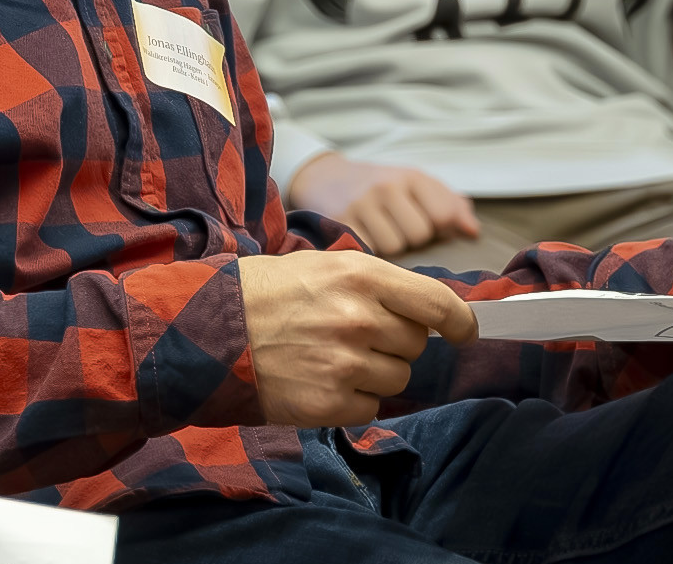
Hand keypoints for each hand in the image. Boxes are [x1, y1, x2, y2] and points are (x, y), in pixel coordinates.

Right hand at [235, 248, 478, 426]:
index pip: (436, 302)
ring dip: (374, 372)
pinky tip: (320, 380)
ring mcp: (344, 364)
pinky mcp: (328, 403)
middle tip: (353, 334)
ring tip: (331, 356)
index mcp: (361, 276)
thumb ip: (377, 284)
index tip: (464, 331)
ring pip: (397, 378)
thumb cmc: (267, 292)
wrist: (208, 330)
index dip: (459, 321)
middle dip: (394, 342)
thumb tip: (429, 311)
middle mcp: (359, 319)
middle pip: (415, 344)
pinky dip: (352, 399)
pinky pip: (370, 407)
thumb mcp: (325, 266)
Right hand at [289, 153, 479, 255]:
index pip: (443, 214)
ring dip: (389, 250)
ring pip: (394, 248)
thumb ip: (450, 205)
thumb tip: (473, 232)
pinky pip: (368, 253)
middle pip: (418, 235)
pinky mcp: (339, 223)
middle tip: (397, 230)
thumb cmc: (379, 187)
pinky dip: (369, 254)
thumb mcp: (415, 185)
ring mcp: (361, 204)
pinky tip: (363, 243)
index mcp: (411, 176)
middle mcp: (386, 186)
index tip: (431, 229)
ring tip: (378, 235)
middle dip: (412, 240)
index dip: (440, 229)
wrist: (323, 178)